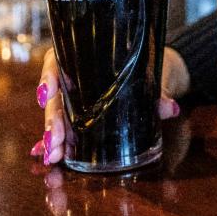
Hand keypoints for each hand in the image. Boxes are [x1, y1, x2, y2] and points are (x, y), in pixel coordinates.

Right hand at [31, 46, 190, 164]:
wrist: (159, 75)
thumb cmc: (150, 67)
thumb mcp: (155, 76)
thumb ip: (160, 92)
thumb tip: (169, 108)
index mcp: (85, 58)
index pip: (56, 62)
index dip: (48, 77)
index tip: (47, 94)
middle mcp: (75, 77)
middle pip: (56, 96)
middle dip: (52, 119)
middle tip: (55, 140)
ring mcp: (76, 98)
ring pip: (58, 115)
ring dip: (53, 136)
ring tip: (54, 155)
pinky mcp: (82, 117)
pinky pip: (67, 128)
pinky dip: (60, 143)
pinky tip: (54, 157)